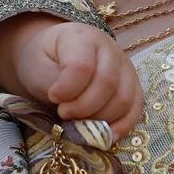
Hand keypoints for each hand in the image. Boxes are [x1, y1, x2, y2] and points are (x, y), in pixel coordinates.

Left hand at [0, 15, 142, 137]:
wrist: (54, 57)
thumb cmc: (44, 60)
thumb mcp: (37, 66)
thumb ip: (53, 82)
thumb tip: (70, 105)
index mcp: (82, 37)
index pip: (83, 66)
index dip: (68, 89)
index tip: (53, 97)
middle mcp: (110, 48)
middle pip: (108, 84)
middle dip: (84, 108)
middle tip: (64, 113)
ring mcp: (125, 67)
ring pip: (124, 99)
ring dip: (100, 120)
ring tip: (79, 122)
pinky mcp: (132, 85)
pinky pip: (136, 109)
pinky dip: (122, 126)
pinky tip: (104, 136)